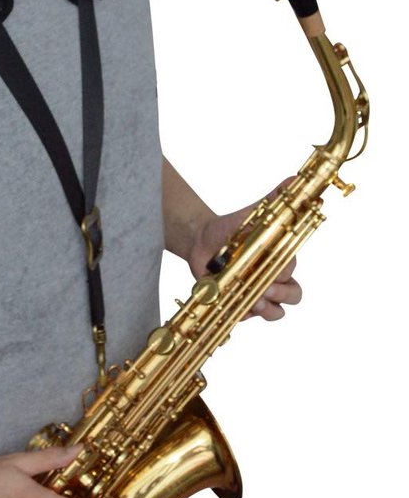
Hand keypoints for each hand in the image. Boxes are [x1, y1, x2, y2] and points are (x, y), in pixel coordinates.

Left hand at [187, 179, 302, 321]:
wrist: (202, 240)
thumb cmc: (232, 228)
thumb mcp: (254, 212)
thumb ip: (275, 199)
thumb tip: (294, 179)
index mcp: (281, 258)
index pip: (293, 274)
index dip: (285, 276)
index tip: (272, 271)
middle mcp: (274, 278)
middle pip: (293, 296)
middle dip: (280, 295)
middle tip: (263, 288)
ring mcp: (258, 293)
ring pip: (276, 313)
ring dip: (266, 309)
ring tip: (252, 301)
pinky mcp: (240, 303)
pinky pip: (248, 318)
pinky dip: (242, 314)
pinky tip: (231, 303)